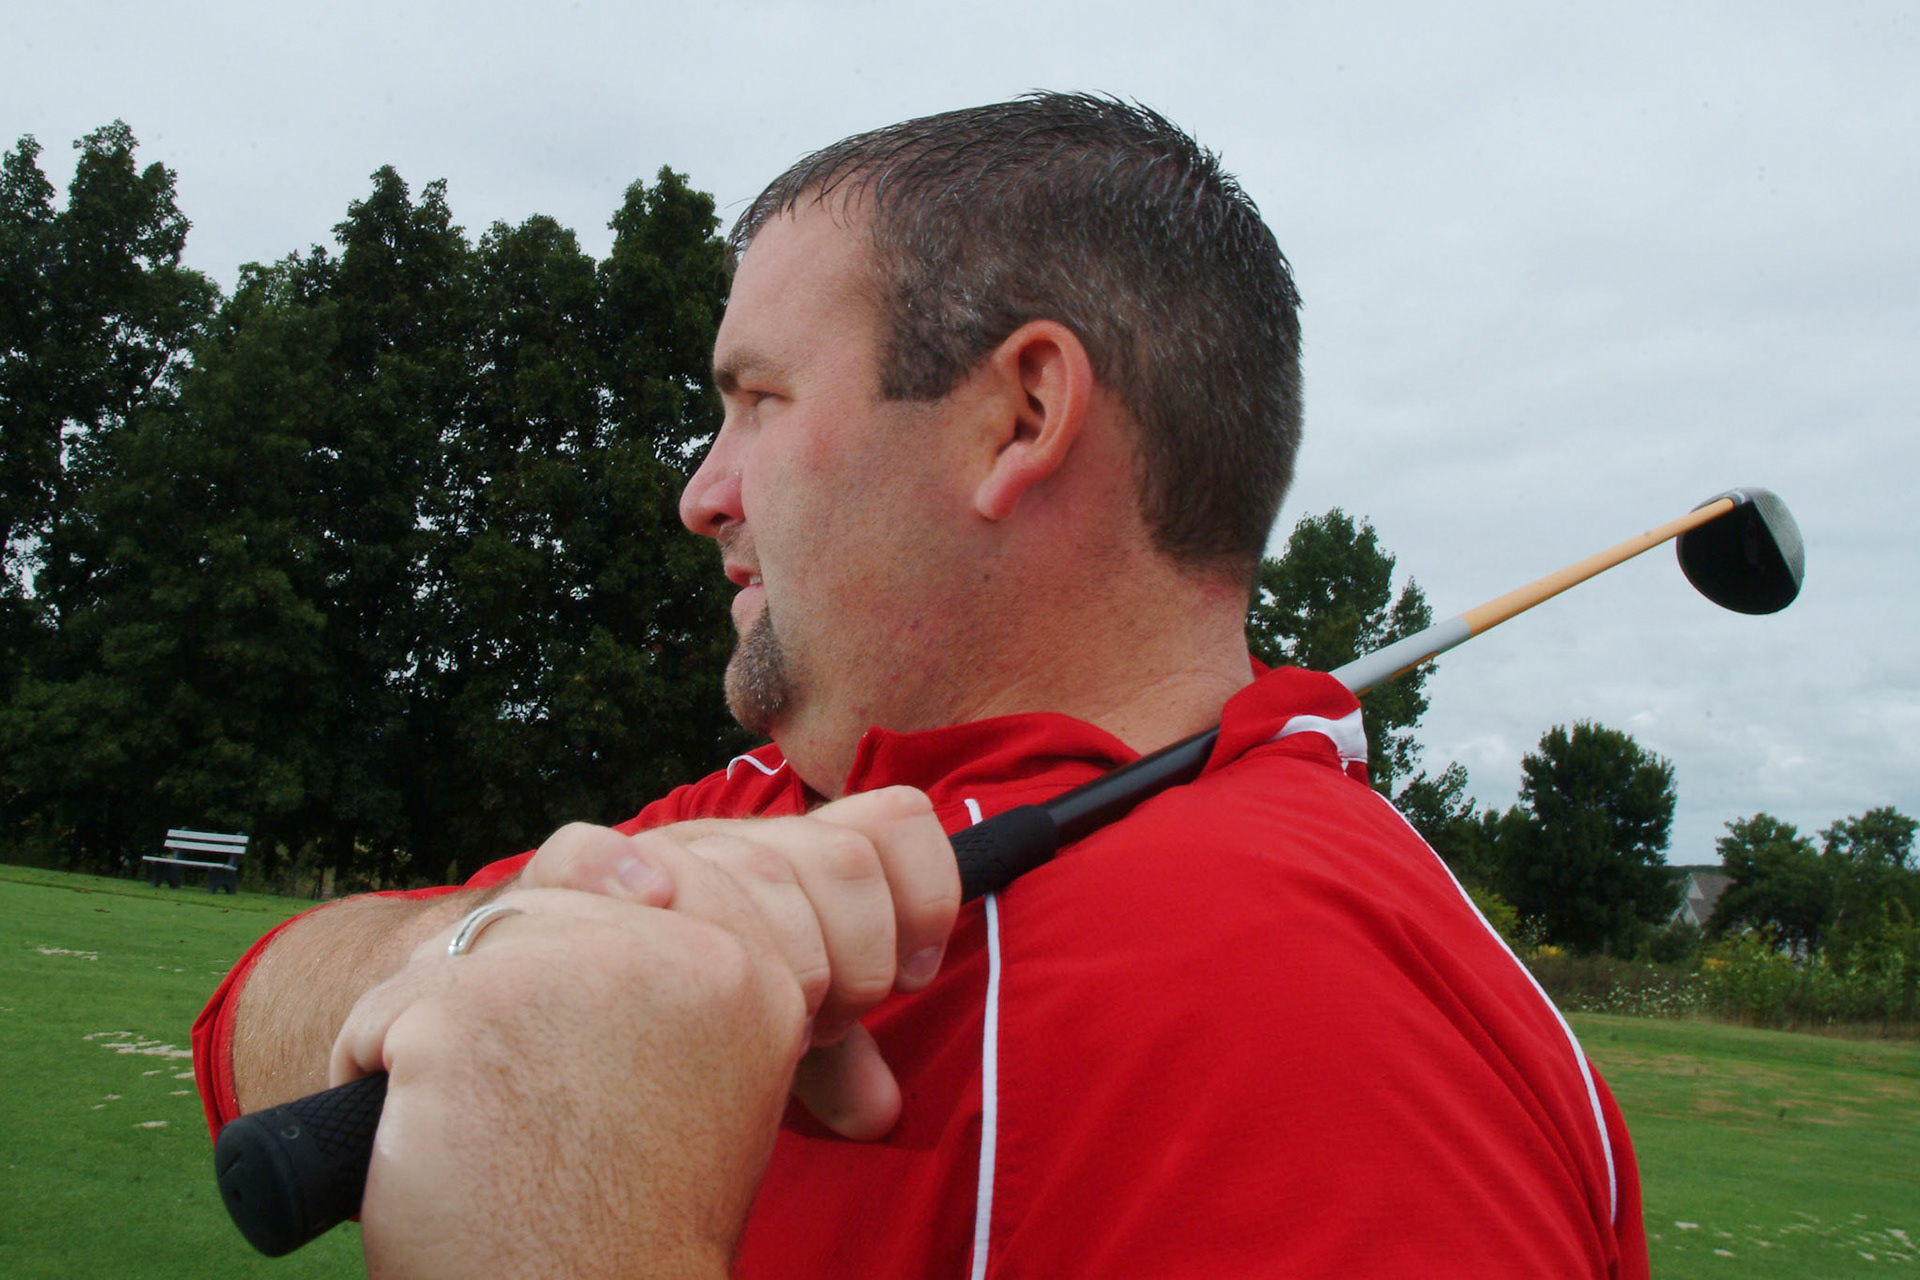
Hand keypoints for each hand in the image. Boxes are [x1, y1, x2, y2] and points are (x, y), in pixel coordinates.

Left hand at [333, 875, 806, 1278]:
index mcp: (750, 973)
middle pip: (539, 912)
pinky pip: (379, 1014)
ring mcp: (577, 970)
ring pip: (457, 953)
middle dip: (506, 1004)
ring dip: (442, 1037)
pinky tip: (428, 1148)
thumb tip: (639, 871)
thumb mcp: (699, 1077)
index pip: (639, 879)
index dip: (574, 975)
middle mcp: (684, 953)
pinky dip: (370, 1078)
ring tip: (491, 1134)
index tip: (588, 1073)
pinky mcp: (473, 1006)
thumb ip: (677, 973)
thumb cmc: (622, 1225)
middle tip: (543, 1120)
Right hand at [518, 786, 961, 1139]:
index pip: (892, 822)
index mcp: (793, 862)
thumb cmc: (682, 1013)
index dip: (922, 894)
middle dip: (853, 955)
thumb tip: (882, 1113)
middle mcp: (731, 843)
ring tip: (753, 1016)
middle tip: (819, 1022)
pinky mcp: (560, 881)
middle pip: (838, 857)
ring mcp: (654, 857)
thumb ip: (836, 1063)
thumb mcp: (773, 1028)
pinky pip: (583, 849)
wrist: (537, 993)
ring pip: (748, 861)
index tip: (908, 977)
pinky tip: (650, 904)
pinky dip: (617, 870)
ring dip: (770, 949)